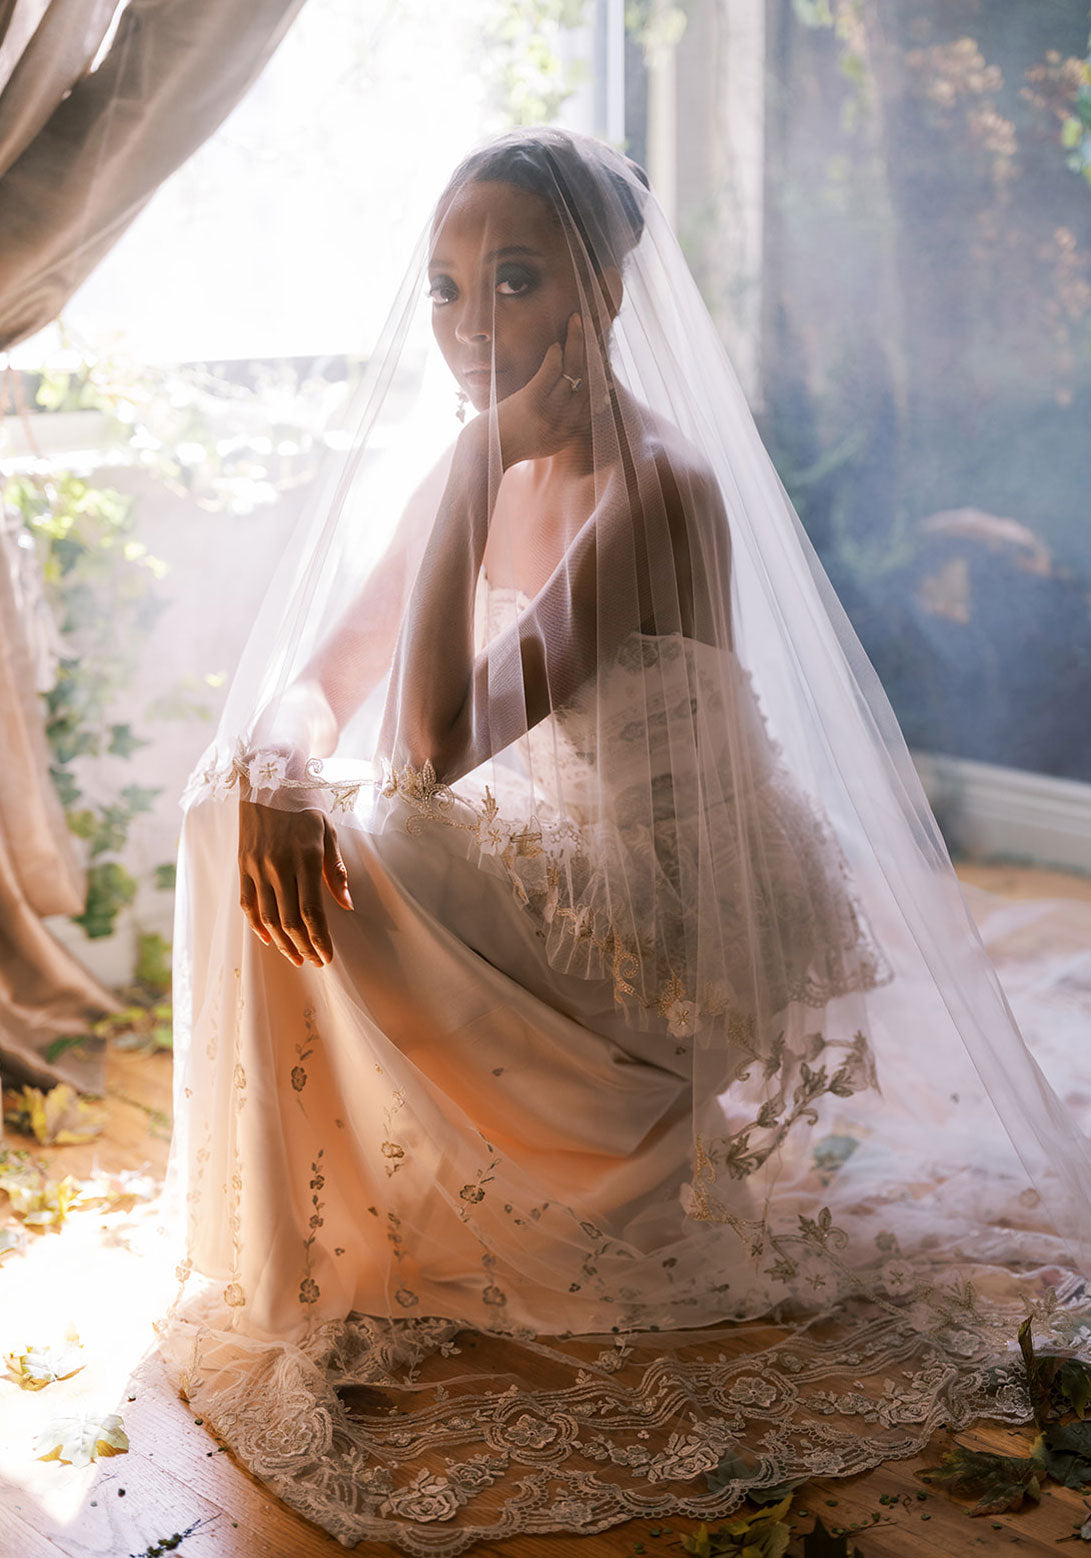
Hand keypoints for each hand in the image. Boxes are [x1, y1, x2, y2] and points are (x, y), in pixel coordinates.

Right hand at [238, 798, 353, 966]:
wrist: (268, 776)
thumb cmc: (305, 803)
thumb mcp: (328, 830)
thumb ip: (335, 870)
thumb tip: (347, 904)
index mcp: (305, 857)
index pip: (312, 912)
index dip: (320, 939)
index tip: (328, 956)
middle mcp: (278, 865)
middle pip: (290, 921)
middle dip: (304, 947)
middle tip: (315, 961)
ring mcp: (256, 866)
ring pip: (268, 917)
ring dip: (282, 942)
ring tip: (296, 956)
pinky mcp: (242, 865)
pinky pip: (248, 903)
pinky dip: (257, 925)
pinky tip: (269, 938)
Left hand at [493, 312, 588, 468]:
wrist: (485, 455)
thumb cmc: (509, 445)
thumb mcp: (543, 443)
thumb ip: (560, 427)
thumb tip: (573, 406)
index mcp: (569, 433)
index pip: (593, 400)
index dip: (600, 374)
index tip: (601, 355)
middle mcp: (565, 423)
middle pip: (588, 381)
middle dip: (592, 351)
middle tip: (593, 329)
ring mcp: (549, 412)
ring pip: (572, 371)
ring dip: (576, 342)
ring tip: (577, 321)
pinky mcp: (532, 402)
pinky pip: (550, 371)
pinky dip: (555, 354)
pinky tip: (556, 343)